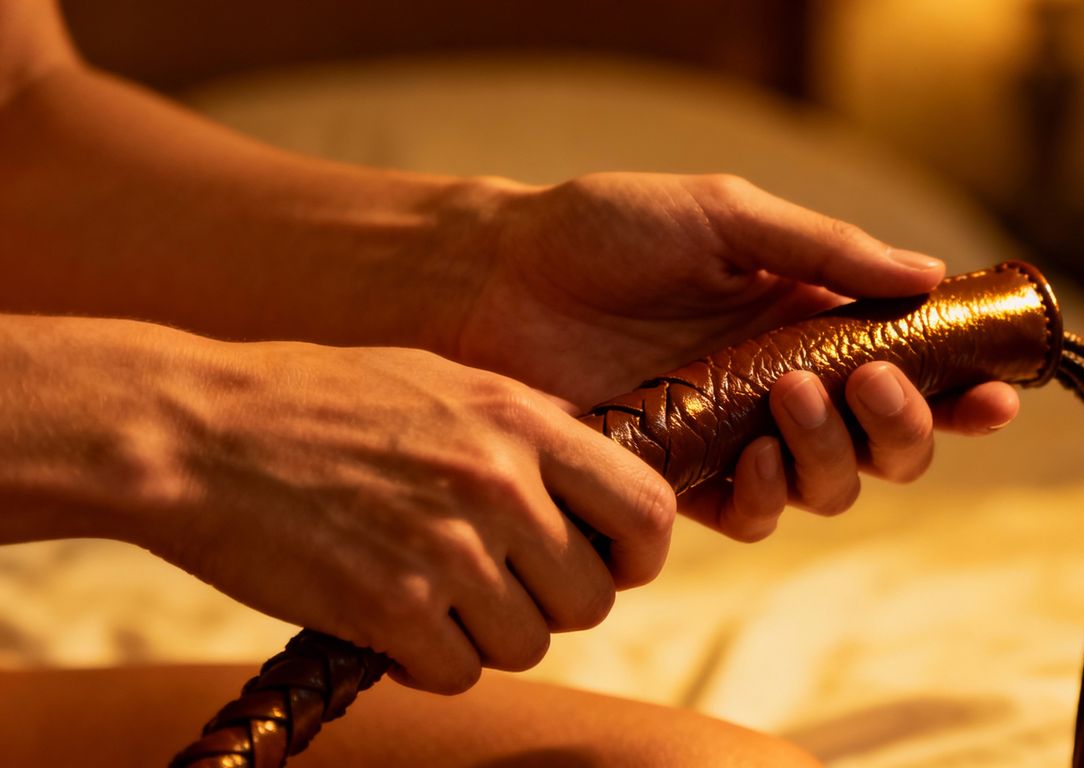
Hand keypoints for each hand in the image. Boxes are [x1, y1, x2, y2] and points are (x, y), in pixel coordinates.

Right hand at [140, 339, 674, 693]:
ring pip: (527, 645)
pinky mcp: (388, 609)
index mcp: (522, 422)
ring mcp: (446, 550)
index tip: (606, 562)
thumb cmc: (318, 401)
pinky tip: (391, 622)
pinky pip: (455, 675)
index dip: (638, 554)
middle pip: (591, 599)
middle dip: (551, 606)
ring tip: (433, 597)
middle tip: (497, 586)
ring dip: (486, 637)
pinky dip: (428, 663)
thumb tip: (594, 474)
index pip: (648, 510)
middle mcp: (498, 486)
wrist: (197, 432)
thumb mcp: (444, 381)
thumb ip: (526, 428)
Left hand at [430, 172, 1018, 537]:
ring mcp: (734, 435)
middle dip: (902, 427)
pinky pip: (750, 514)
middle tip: (870, 381)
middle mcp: (782, 384)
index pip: (907, 365)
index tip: (997, 394)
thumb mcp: (724, 216)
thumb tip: (930, 274)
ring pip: (827, 488)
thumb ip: (824, 247)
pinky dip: (770, 498)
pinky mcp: (679, 477)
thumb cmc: (607, 231)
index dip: (960, 389)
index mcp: (806, 318)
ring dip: (835, 456)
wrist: (500, 276)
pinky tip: (754, 459)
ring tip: (795, 396)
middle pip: (881, 444)